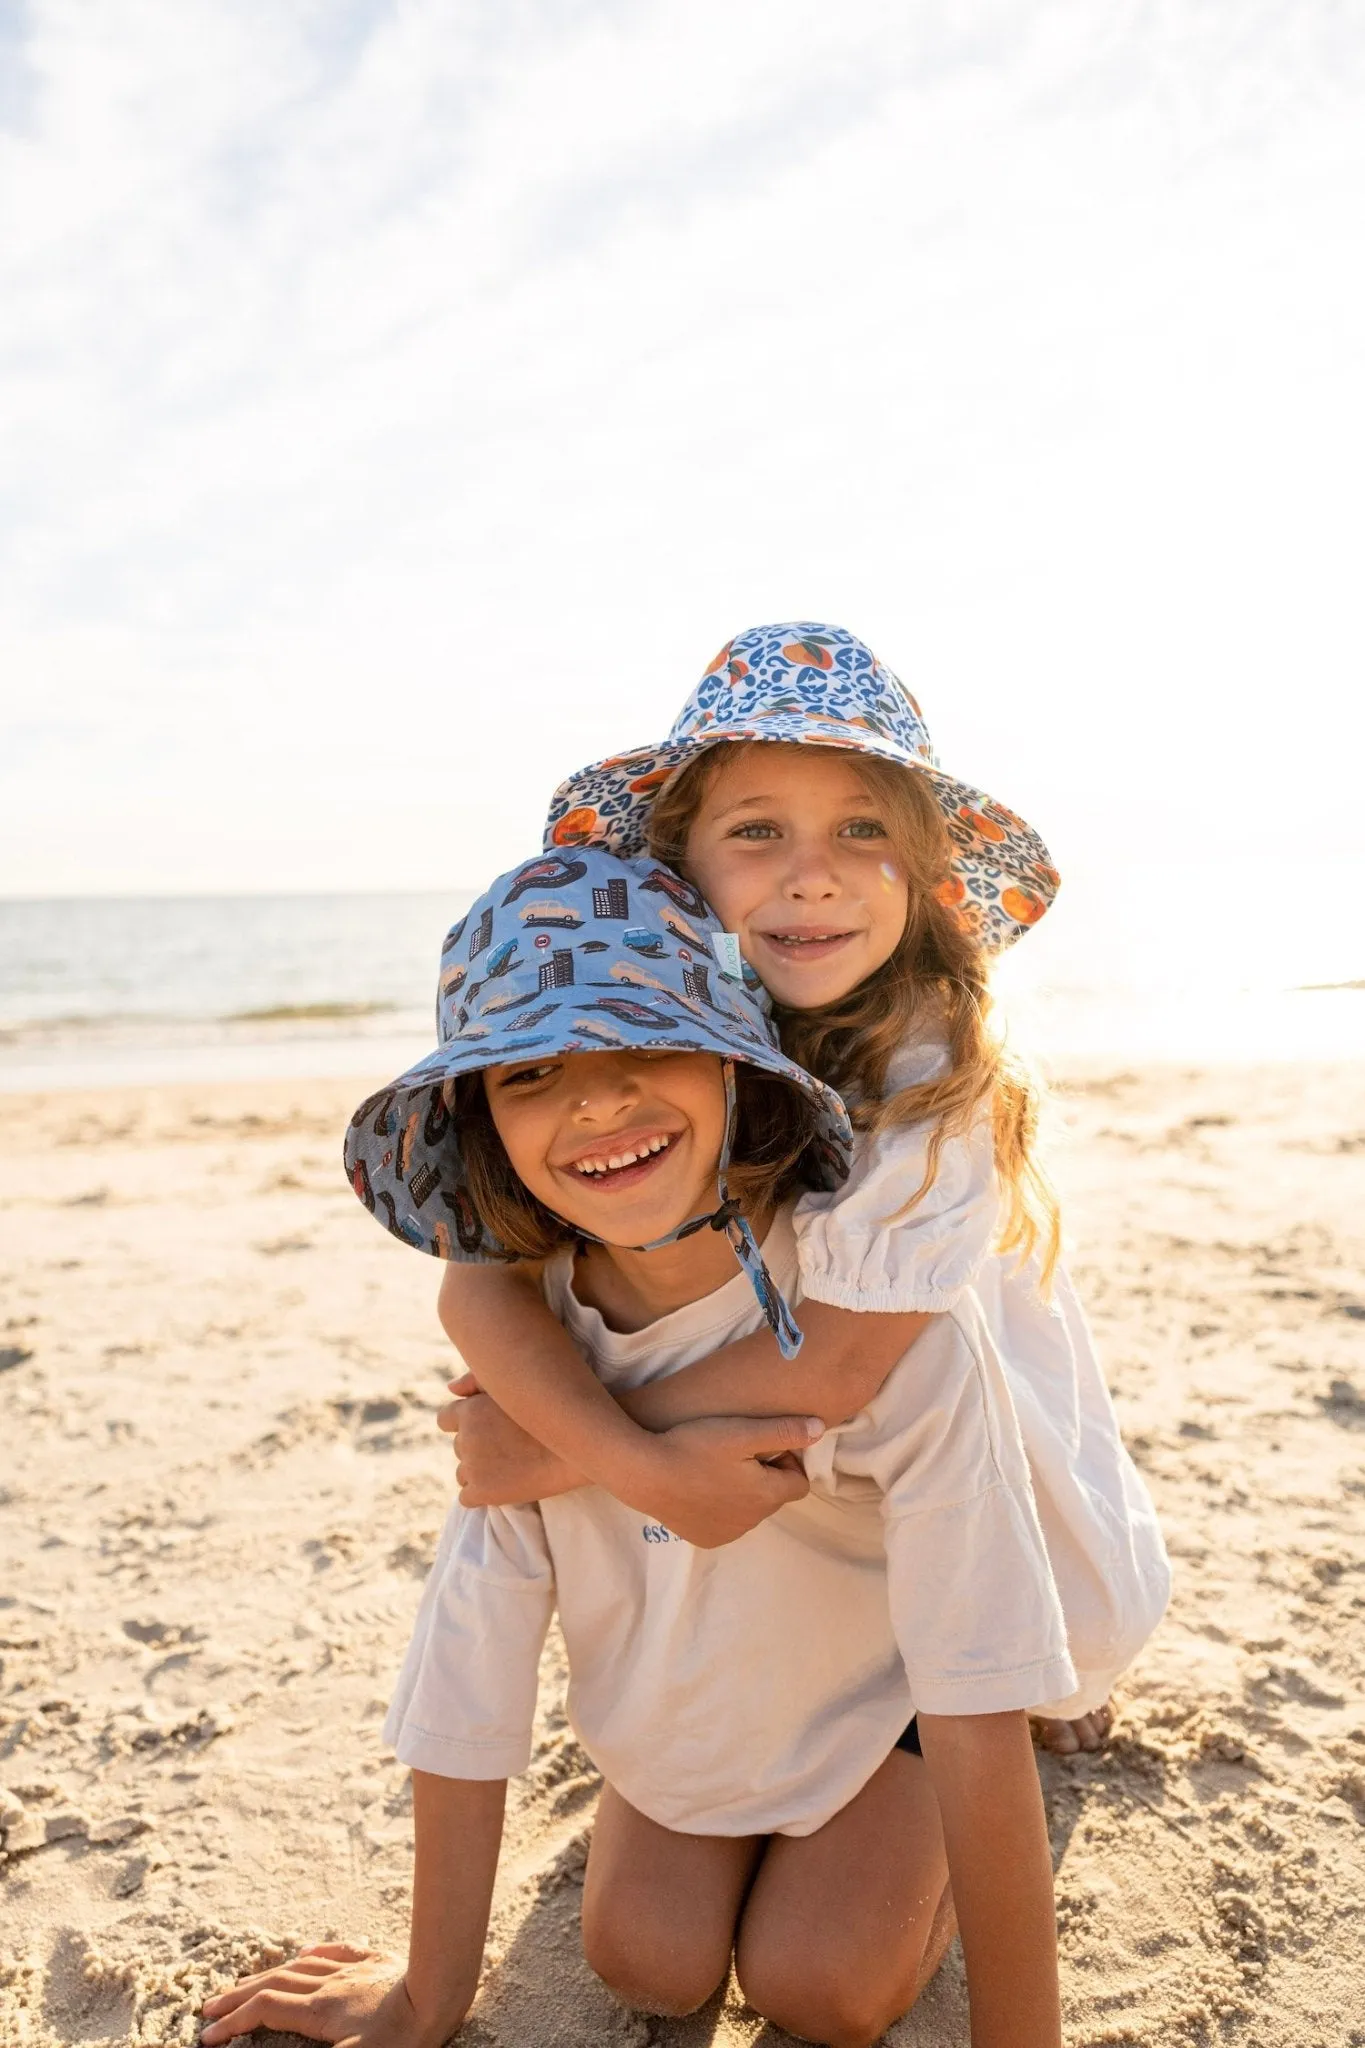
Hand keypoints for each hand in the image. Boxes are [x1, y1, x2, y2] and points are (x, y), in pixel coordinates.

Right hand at [199, 1945, 456, 2046]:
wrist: (441, 1996)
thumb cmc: (401, 2040)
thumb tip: (271, 2041)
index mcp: (319, 2011)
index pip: (264, 2012)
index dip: (233, 2023)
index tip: (207, 2037)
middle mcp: (329, 1985)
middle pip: (273, 1984)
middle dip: (237, 1996)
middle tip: (209, 2006)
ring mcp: (353, 1971)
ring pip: (299, 1967)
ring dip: (266, 1975)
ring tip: (244, 1982)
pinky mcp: (376, 1963)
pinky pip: (338, 1952)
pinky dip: (315, 1953)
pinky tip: (306, 1952)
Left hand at [439, 1377, 582, 1505]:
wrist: (581, 1447)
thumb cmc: (553, 1411)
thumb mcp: (514, 1386)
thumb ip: (477, 1382)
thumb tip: (451, 1389)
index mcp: (469, 1410)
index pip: (445, 1420)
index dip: (465, 1425)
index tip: (487, 1430)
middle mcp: (466, 1437)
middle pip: (460, 1448)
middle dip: (478, 1449)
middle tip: (510, 1448)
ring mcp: (473, 1467)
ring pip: (463, 1473)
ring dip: (480, 1472)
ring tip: (512, 1467)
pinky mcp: (482, 1492)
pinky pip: (467, 1497)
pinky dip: (483, 1495)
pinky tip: (507, 1486)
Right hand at [632, 1413, 822, 1546]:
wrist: (643, 1473)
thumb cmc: (693, 1446)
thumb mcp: (741, 1432)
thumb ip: (783, 1431)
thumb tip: (821, 1428)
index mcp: (766, 1496)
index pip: (799, 1484)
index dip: (786, 1461)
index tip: (760, 1446)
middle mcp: (752, 1522)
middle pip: (774, 1497)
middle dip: (764, 1475)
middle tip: (735, 1453)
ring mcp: (728, 1534)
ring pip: (751, 1510)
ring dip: (743, 1492)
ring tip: (715, 1468)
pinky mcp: (706, 1539)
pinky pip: (727, 1523)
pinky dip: (722, 1508)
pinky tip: (701, 1488)